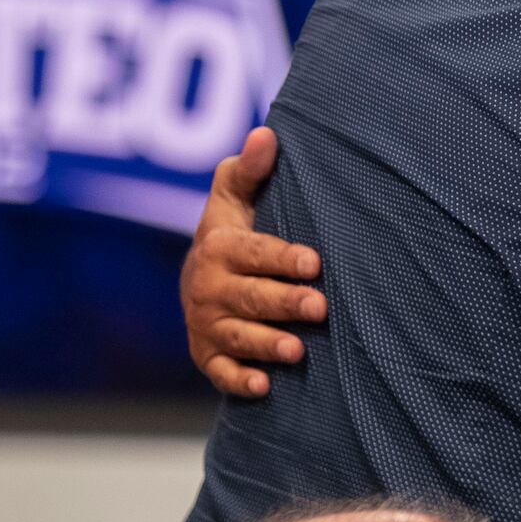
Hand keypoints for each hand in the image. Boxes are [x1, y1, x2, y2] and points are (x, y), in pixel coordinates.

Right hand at [181, 126, 326, 398]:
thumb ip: (252, 168)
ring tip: (296, 350)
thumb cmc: (234, 232)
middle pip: (250, 297)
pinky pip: (219, 372)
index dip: (282, 258)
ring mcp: (206, 324)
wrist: (200, 280)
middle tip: (320, 307)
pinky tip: (263, 387)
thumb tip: (268, 134)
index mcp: (218, 246)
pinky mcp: (207, 356)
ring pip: (237, 336)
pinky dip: (238, 380)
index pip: (253, 252)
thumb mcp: (236, 196)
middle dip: (284, 302)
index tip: (313, 262)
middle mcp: (207, 287)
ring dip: (265, 344)